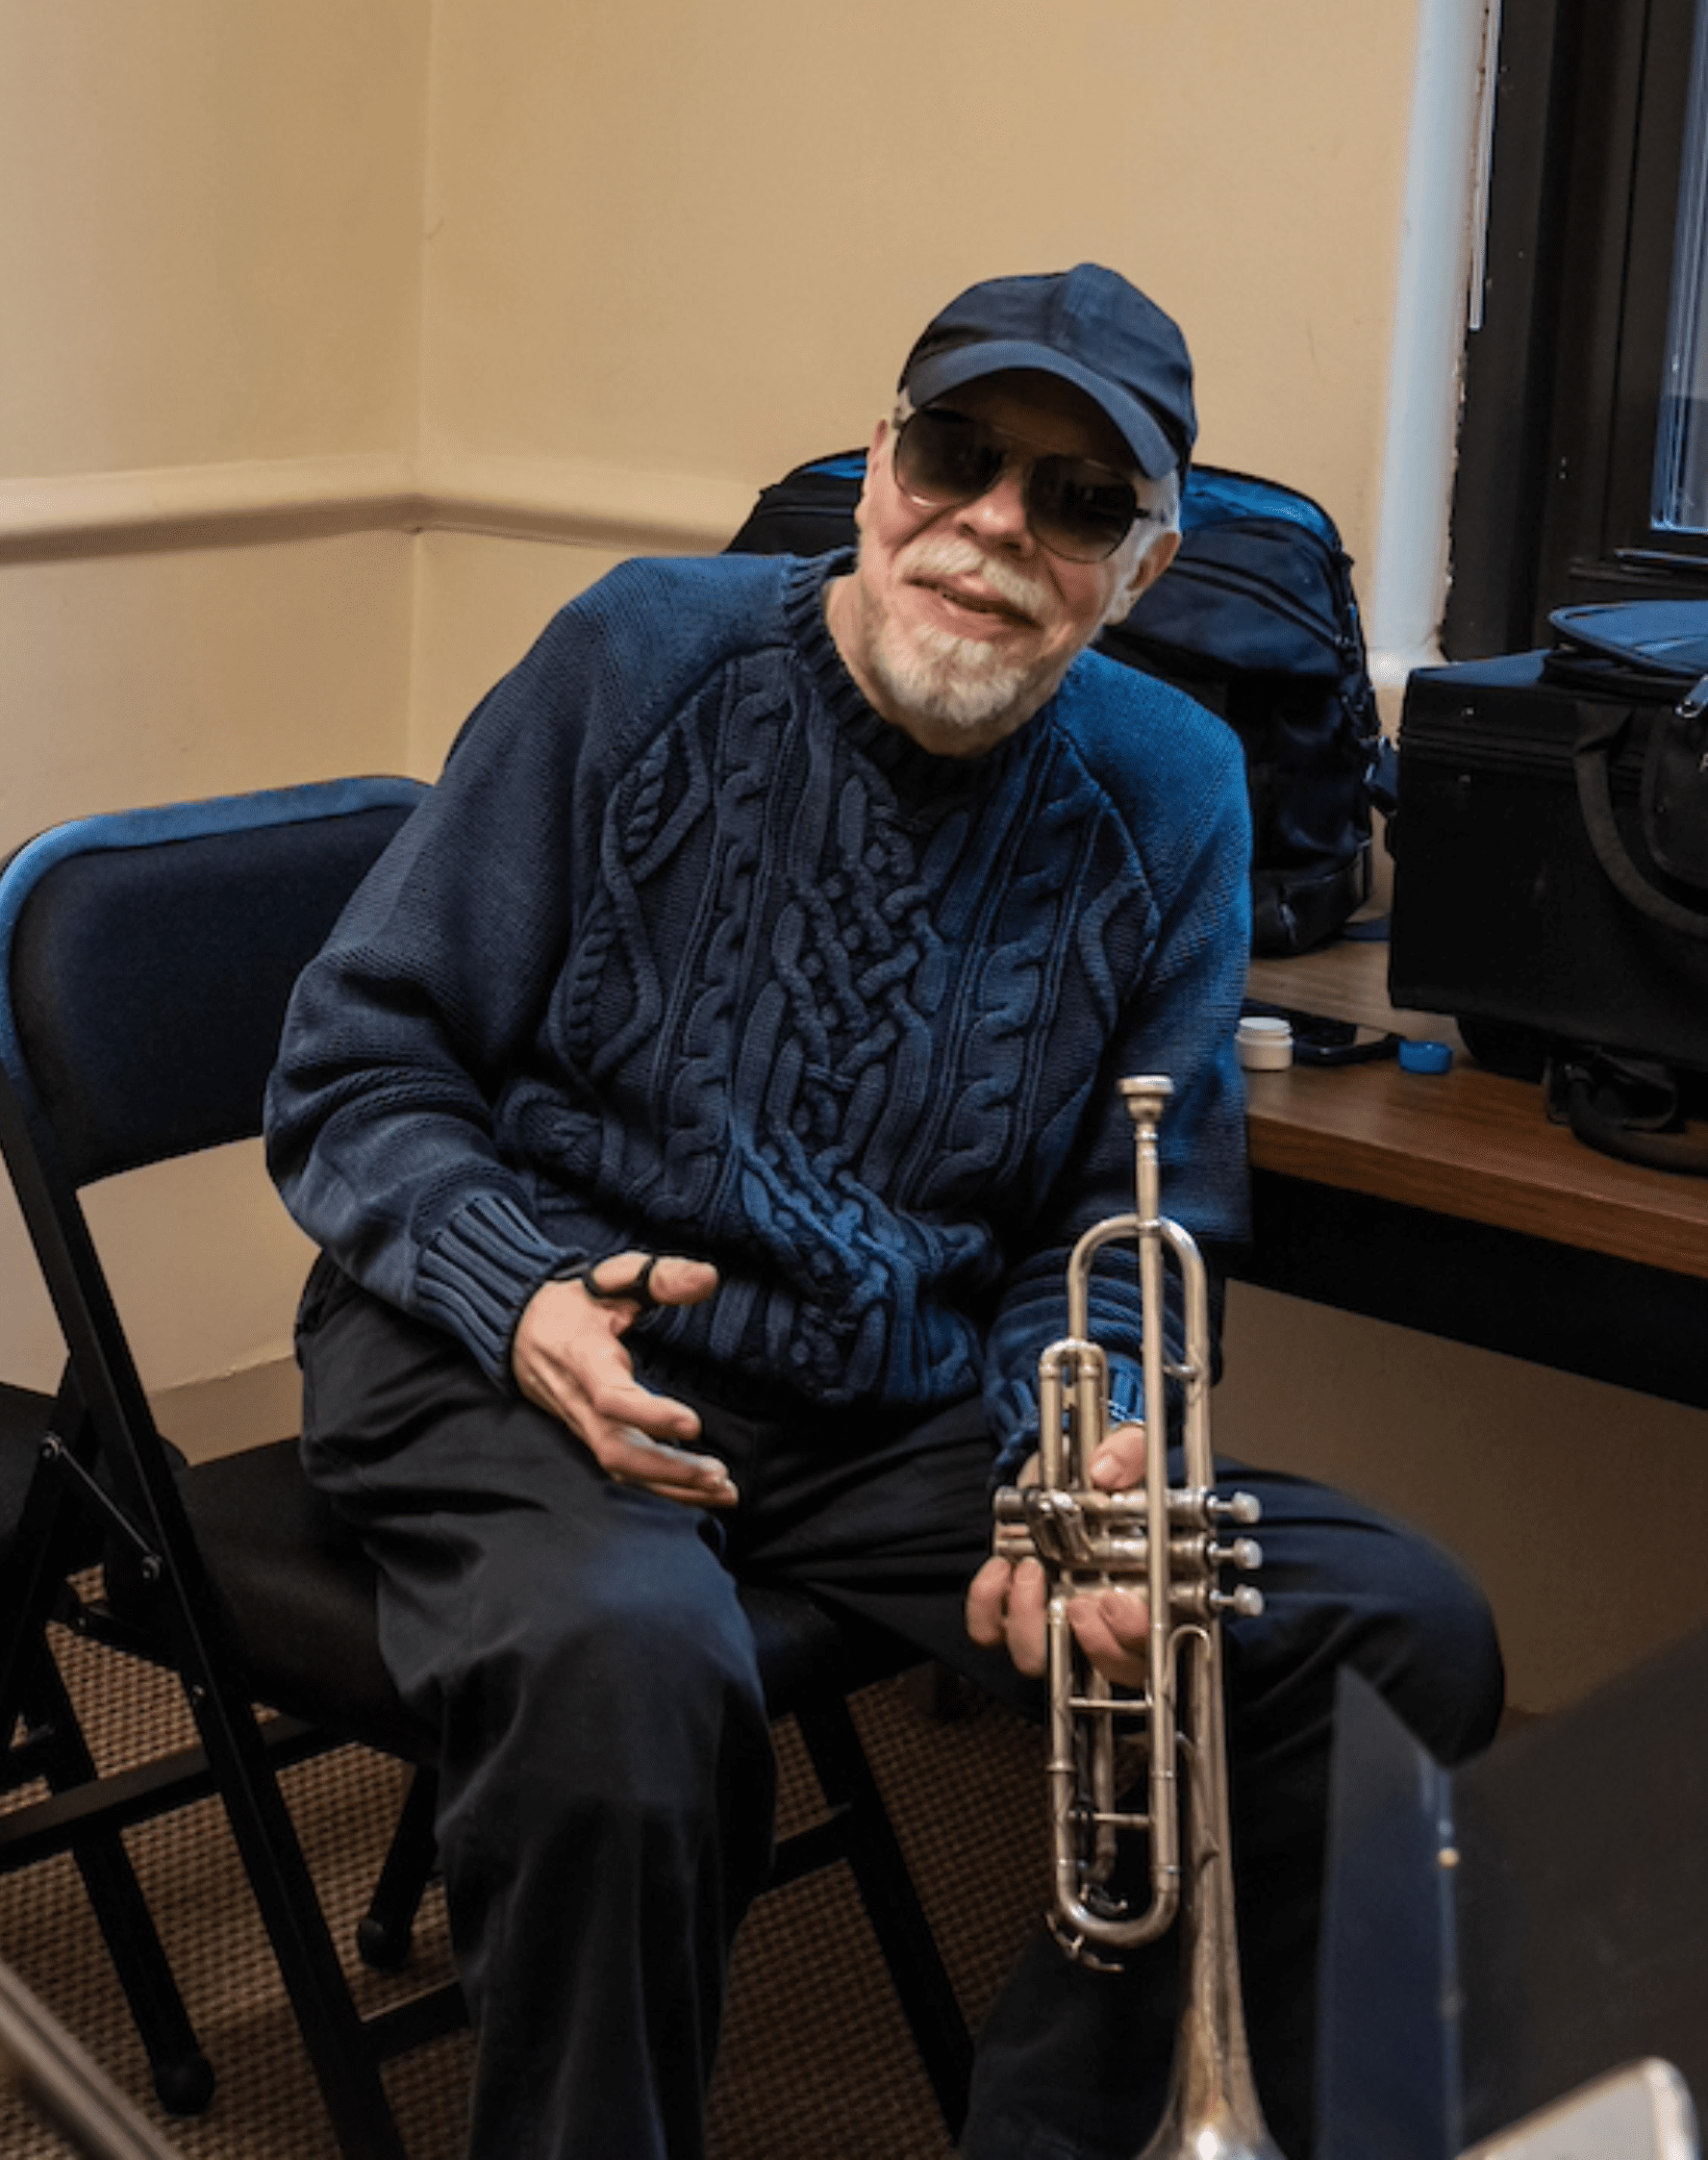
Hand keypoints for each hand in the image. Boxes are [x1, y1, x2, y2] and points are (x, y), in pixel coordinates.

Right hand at [512, 1253, 735, 1507]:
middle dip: (668, 1469)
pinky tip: (702, 1491)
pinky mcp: (592, 1436)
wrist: (520, 1328)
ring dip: (672, 1486)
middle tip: (719, 1475)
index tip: (695, 1423)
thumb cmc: (574, 1302)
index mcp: (582, 1359)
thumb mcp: (613, 1276)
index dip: (649, 1416)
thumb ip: (661, 1276)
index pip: (610, 1398)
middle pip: (617, 1451)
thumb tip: (709, 1277)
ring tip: (723, 1491)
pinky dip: (662, 1486)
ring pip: (621, 1470)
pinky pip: (624, 1470)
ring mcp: (583, 1425)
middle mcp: (579, 1401)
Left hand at [964, 1423, 1151, 1685]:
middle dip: (1093, 1643)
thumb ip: (1127, 1453)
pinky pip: (988, 1630)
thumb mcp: (1125, 1451)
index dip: (1134, 1637)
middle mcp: (1103, 1619)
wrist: (1060, 1473)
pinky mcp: (1008, 1609)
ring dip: (1030, 1621)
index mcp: (1147, 1592)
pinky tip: (999, 1566)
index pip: (1151, 1646)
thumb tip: (1106, 1470)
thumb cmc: (1101, 1475)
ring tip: (1031, 1569)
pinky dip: (986, 1604)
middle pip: (1104, 1670)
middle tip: (1080, 1600)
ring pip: (1038, 1659)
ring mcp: (1053, 1618)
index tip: (1117, 1603)